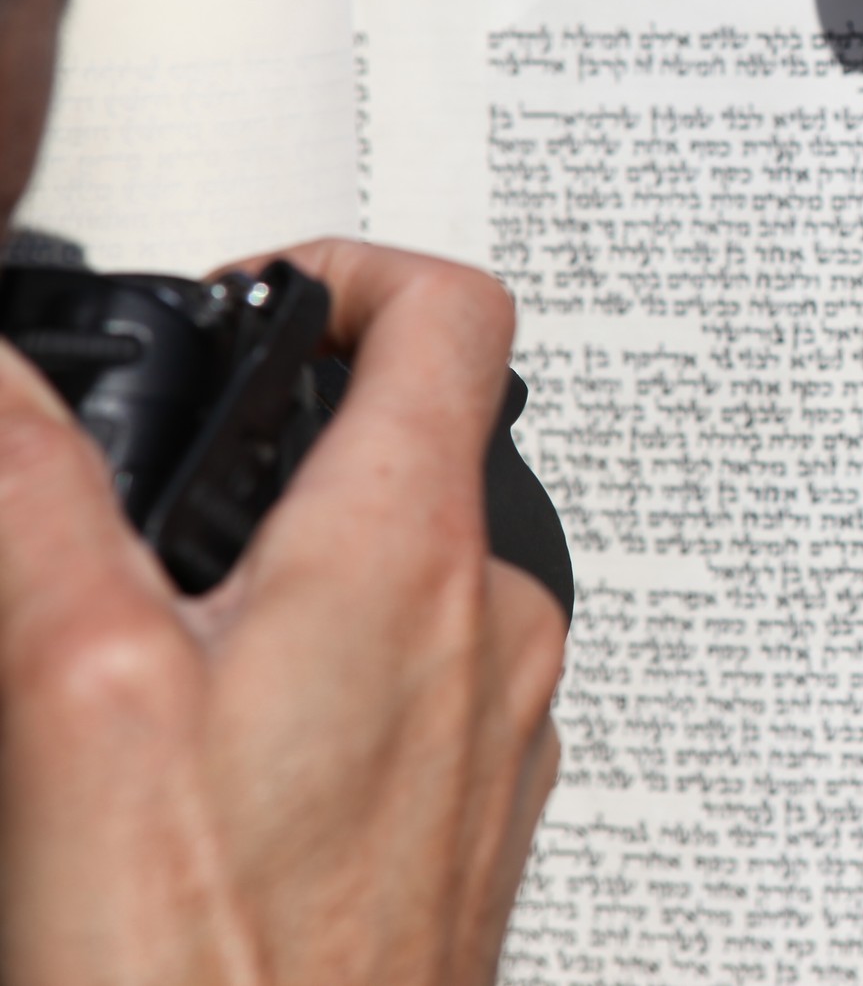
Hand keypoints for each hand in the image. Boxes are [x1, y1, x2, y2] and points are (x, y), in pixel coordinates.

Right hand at [0, 240, 563, 984]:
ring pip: (421, 564)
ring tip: (181, 612)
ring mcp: (495, 723)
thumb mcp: (72, 701)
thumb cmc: (207, 971)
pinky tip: (230, 740)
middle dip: (300, 425)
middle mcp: (491, 627)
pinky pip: (425, 678)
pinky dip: (337, 660)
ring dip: (309, 550)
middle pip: (430, 436)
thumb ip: (33, 506)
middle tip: (184, 457)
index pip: (449, 314)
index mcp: (408, 559)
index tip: (257, 298)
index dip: (348, 269)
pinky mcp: (474, 808)